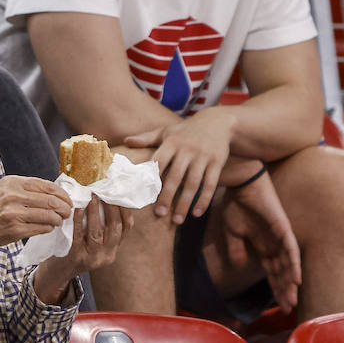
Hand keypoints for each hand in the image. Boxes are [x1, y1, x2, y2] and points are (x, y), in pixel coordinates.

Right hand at [0, 176, 73, 255]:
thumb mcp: (4, 190)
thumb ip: (26, 189)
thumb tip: (55, 192)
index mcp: (12, 182)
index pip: (46, 186)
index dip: (62, 194)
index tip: (68, 200)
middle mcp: (13, 196)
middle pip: (51, 201)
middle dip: (65, 208)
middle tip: (68, 212)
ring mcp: (14, 213)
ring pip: (49, 216)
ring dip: (58, 219)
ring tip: (59, 221)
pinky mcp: (16, 230)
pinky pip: (42, 228)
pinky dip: (49, 228)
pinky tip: (48, 227)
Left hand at [35, 196, 133, 302]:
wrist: (59, 271)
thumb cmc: (76, 248)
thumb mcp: (93, 241)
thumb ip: (101, 225)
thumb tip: (104, 194)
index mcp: (113, 249)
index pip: (127, 227)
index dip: (125, 209)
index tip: (118, 192)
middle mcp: (106, 255)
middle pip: (115, 228)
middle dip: (111, 208)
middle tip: (104, 191)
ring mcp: (92, 258)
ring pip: (97, 233)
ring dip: (95, 212)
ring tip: (92, 196)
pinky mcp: (76, 257)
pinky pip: (78, 236)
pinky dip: (79, 221)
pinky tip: (77, 209)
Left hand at [125, 108, 233, 223]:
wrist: (217, 122)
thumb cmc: (185, 131)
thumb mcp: (166, 131)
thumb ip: (147, 138)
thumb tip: (125, 141)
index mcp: (172, 142)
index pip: (159, 162)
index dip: (152, 178)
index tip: (144, 194)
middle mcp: (187, 149)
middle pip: (175, 177)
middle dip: (167, 197)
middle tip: (160, 215)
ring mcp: (203, 156)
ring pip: (193, 184)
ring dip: (185, 204)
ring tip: (177, 220)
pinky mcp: (217, 163)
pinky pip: (210, 185)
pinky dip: (203, 200)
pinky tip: (196, 213)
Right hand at [218, 171, 301, 313]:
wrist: (240, 185)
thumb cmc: (236, 204)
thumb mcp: (232, 231)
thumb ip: (235, 248)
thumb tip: (238, 265)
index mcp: (263, 246)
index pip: (273, 272)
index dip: (276, 288)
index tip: (281, 306)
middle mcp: (275, 245)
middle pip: (282, 272)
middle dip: (285, 290)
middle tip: (288, 308)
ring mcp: (281, 238)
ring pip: (288, 265)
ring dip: (290, 282)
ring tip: (291, 299)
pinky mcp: (284, 229)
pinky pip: (291, 250)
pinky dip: (293, 264)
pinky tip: (295, 279)